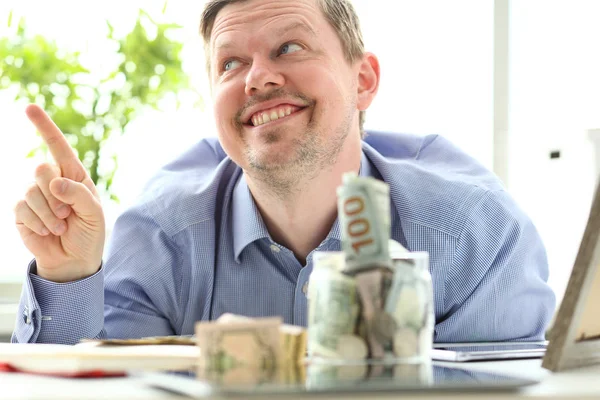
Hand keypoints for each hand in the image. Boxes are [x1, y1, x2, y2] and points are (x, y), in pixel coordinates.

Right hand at [14, 104, 104, 282]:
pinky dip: (39, 222)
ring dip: (50, 214)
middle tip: (69, 214)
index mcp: (74, 175)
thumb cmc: (89, 233)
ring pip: (31, 191)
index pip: (58, 146)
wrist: (75, 260)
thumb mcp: (95, 214)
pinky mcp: (21, 211)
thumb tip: (54, 182)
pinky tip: (48, 231)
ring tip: (61, 227)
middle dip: (56, 195)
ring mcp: (34, 194)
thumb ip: (79, 195)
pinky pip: (23, 208)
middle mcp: (52, 180)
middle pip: (41, 168)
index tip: (29, 107)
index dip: (44, 126)